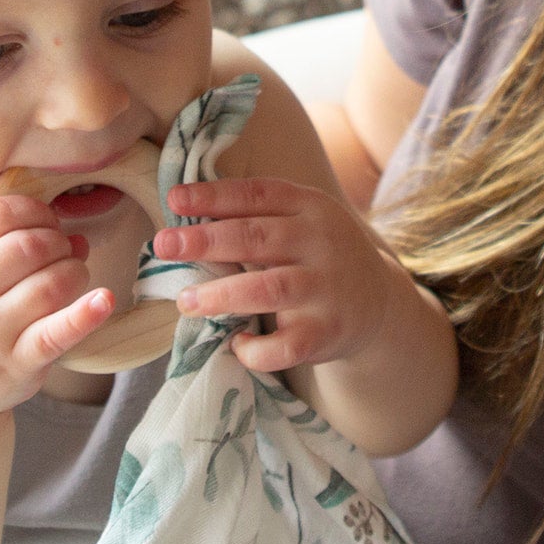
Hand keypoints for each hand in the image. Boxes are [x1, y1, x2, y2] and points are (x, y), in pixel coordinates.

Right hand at [0, 194, 114, 415]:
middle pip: (28, 246)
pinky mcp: (16, 364)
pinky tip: (104, 300)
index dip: (34, 211)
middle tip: (63, 250)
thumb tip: (74, 235)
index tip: (47, 222)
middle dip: (58, 241)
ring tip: (74, 274)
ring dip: (75, 271)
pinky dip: (84, 316)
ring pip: (49, 284)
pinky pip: (55, 334)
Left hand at [151, 177, 392, 374]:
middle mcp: (320, 243)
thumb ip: (258, 214)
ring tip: (185, 301)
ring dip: (220, 295)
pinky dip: (256, 349)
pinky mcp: (327, 332)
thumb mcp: (303, 220)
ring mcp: (325, 289)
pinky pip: (285, 346)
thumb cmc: (319, 255)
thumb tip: (184, 213)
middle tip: (163, 245)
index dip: (214, 195)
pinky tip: (237, 343)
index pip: (258, 194)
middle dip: (205, 241)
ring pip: (267, 290)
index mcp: (311, 207)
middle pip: (257, 238)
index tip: (174, 198)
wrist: (380, 301)